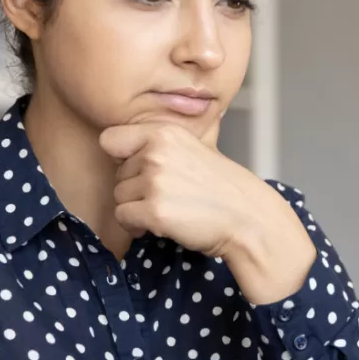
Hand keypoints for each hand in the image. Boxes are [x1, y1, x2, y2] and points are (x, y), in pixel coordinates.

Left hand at [98, 119, 316, 302]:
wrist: (248, 217)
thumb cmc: (222, 188)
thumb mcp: (194, 149)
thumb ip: (159, 145)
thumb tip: (119, 145)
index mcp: (164, 133)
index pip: (110, 139)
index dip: (122, 157)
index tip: (142, 170)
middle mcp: (156, 153)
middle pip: (117, 174)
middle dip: (136, 188)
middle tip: (168, 196)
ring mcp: (154, 182)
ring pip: (119, 197)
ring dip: (137, 208)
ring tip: (168, 210)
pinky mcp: (154, 211)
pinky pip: (123, 218)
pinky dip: (137, 226)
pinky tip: (162, 224)